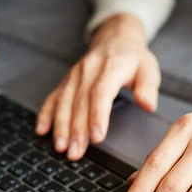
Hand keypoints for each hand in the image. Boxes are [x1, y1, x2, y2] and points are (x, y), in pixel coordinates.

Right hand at [35, 14, 160, 160]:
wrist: (115, 38)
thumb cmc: (133, 59)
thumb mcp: (149, 69)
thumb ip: (148, 87)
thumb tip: (148, 104)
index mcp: (111, 66)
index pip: (101, 93)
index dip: (97, 116)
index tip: (96, 137)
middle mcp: (89, 70)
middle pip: (80, 103)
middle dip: (76, 130)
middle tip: (75, 153)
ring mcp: (75, 75)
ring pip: (64, 103)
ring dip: (61, 127)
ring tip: (60, 147)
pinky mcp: (66, 81)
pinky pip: (53, 98)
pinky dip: (46, 114)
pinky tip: (42, 130)